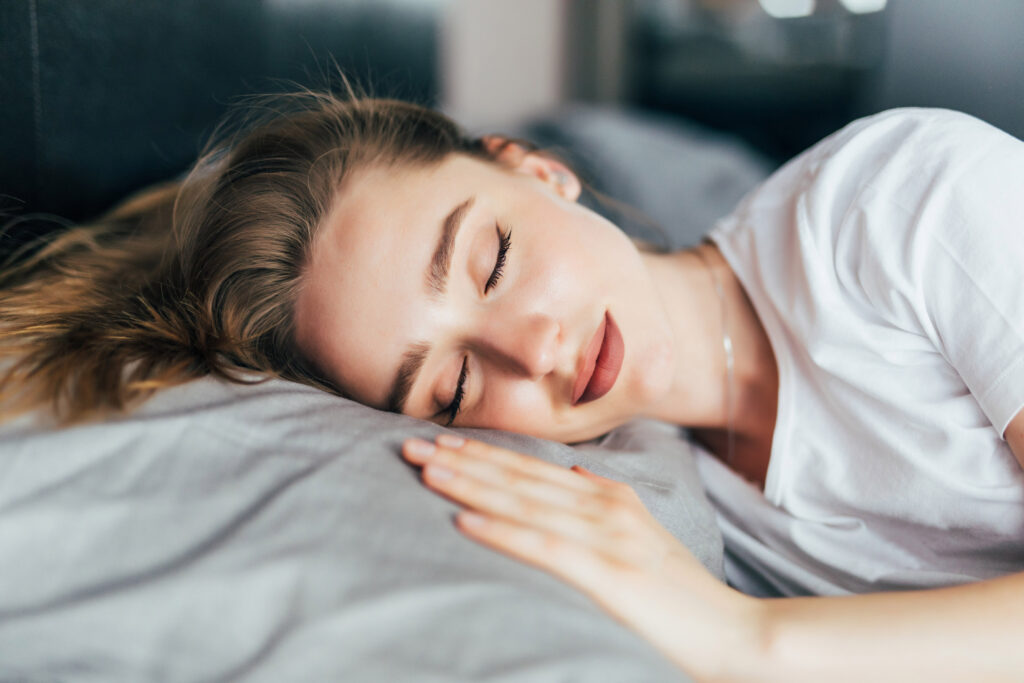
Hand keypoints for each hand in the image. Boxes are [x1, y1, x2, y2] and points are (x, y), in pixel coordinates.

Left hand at [401, 434, 764, 679]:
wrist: (732, 633)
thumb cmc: (682, 591)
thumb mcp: (644, 533)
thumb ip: (610, 500)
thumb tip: (577, 472)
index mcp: (609, 498)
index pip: (532, 470)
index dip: (484, 454)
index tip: (441, 442)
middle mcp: (605, 507)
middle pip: (519, 478)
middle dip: (462, 461)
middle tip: (411, 448)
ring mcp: (608, 538)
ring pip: (524, 503)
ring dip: (471, 485)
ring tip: (427, 472)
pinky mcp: (609, 575)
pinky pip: (544, 547)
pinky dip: (502, 531)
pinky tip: (464, 521)